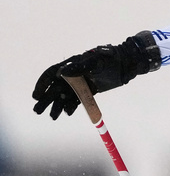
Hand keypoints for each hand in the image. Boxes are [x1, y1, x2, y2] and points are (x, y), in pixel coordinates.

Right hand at [32, 32, 161, 119]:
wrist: (126, 65)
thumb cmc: (110, 59)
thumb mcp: (95, 62)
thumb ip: (79, 67)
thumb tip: (61, 72)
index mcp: (71, 65)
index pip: (51, 74)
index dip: (42, 85)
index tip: (36, 96)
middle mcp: (73, 75)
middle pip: (55, 88)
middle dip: (46, 99)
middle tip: (38, 111)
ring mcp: (81, 84)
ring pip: (65, 96)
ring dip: (58, 106)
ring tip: (53, 116)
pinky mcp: (89, 91)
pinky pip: (77, 100)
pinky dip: (71, 107)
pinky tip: (68, 112)